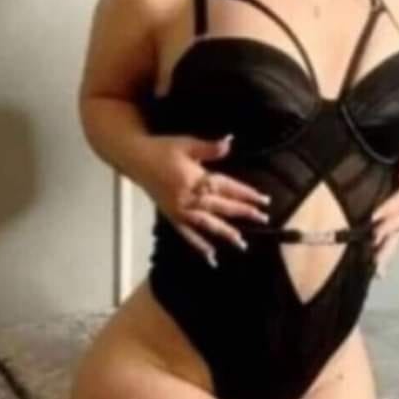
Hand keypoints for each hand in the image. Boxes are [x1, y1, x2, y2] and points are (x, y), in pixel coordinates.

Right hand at [138, 132, 270, 265]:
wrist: (135, 158)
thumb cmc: (162, 148)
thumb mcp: (186, 144)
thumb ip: (209, 147)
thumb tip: (230, 143)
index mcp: (194, 179)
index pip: (226, 188)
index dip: (246, 194)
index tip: (263, 200)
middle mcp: (188, 198)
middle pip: (221, 207)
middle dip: (243, 213)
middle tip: (262, 218)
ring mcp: (179, 210)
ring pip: (206, 224)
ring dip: (225, 233)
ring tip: (241, 243)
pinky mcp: (171, 216)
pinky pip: (187, 234)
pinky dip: (198, 245)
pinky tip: (210, 255)